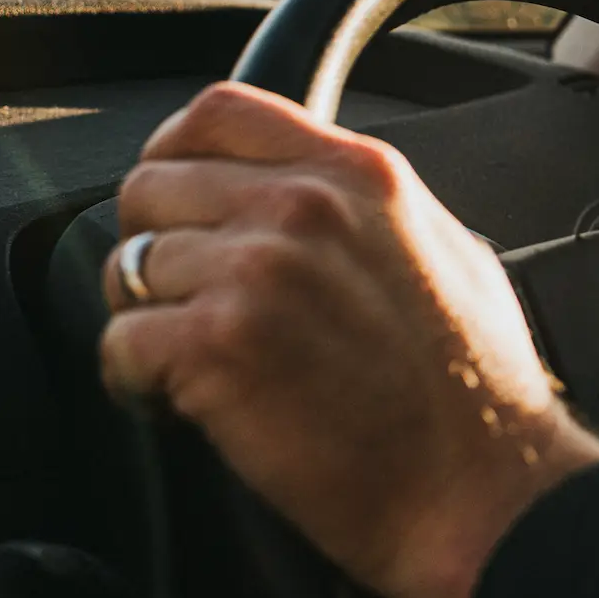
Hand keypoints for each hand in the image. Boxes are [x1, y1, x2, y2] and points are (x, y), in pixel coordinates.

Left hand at [99, 82, 598, 597]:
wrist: (480, 487)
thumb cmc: (477, 392)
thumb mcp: (450, 251)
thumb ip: (372, 209)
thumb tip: (314, 198)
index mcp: (363, 173)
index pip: (220, 111)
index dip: (175, 154)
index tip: (178, 201)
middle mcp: (305, 205)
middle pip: (152, 186)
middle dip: (157, 248)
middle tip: (193, 305)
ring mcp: (258, 270)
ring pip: (127, 268)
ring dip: (150, 322)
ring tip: (203, 365)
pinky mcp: (218, 345)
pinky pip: (118, 343)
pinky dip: (138, 383)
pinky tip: (191, 405)